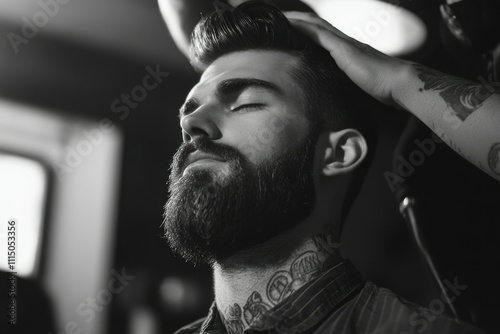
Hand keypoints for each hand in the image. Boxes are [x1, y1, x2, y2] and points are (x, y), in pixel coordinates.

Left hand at [285, 11, 409, 107]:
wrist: (399, 83)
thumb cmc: (384, 87)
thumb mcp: (360, 84)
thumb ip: (349, 83)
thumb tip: (338, 93)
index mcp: (348, 50)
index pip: (323, 35)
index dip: (307, 30)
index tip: (291, 30)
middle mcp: (345, 42)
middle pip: (316, 25)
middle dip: (298, 20)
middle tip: (279, 18)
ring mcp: (344, 43)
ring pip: (315, 25)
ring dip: (297, 19)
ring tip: (280, 17)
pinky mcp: (343, 49)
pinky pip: (318, 33)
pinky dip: (303, 27)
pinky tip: (290, 24)